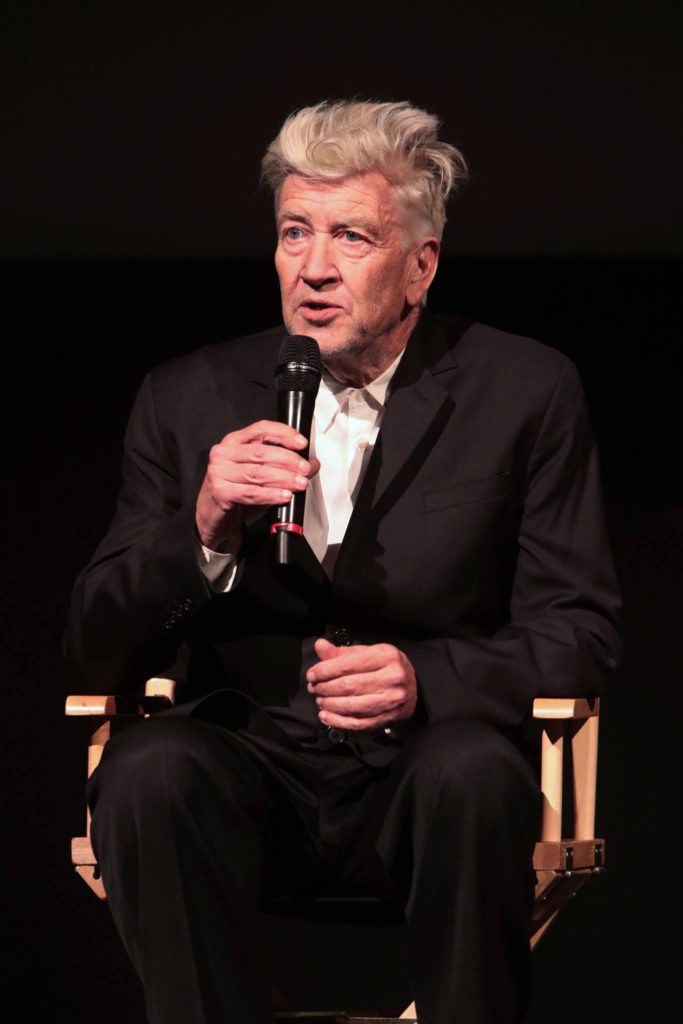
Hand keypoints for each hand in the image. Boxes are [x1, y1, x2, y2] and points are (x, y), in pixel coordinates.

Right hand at [195, 420, 319, 549]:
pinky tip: (284, 496)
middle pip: (261, 452)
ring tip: (300, 483)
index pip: (261, 429)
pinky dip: (270, 495)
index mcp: (234, 441)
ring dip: (283, 478)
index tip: (302, 443)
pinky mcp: (220, 491)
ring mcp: (219, 472)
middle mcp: (224, 453)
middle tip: (305, 469)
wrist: (212, 515)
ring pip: (257, 473)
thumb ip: (285, 466)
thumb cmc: (236, 491)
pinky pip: (250, 492)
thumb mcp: (261, 475)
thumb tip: (312, 463)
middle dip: (288, 461)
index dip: (284, 433)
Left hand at [306, 638, 416, 730]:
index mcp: (386, 656)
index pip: (348, 664)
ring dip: (329, 704)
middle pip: (348, 685)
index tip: (312, 674)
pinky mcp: (387, 718)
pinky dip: (337, 721)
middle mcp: (392, 678)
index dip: (325, 670)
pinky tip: (325, 715)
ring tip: (319, 699)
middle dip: (324, 687)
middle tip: (313, 688)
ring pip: (352, 706)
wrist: (415, 688)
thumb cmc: (387, 667)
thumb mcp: (368, 653)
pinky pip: (357, 723)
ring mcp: (391, 700)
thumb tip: (320, 646)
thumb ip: (342, 652)